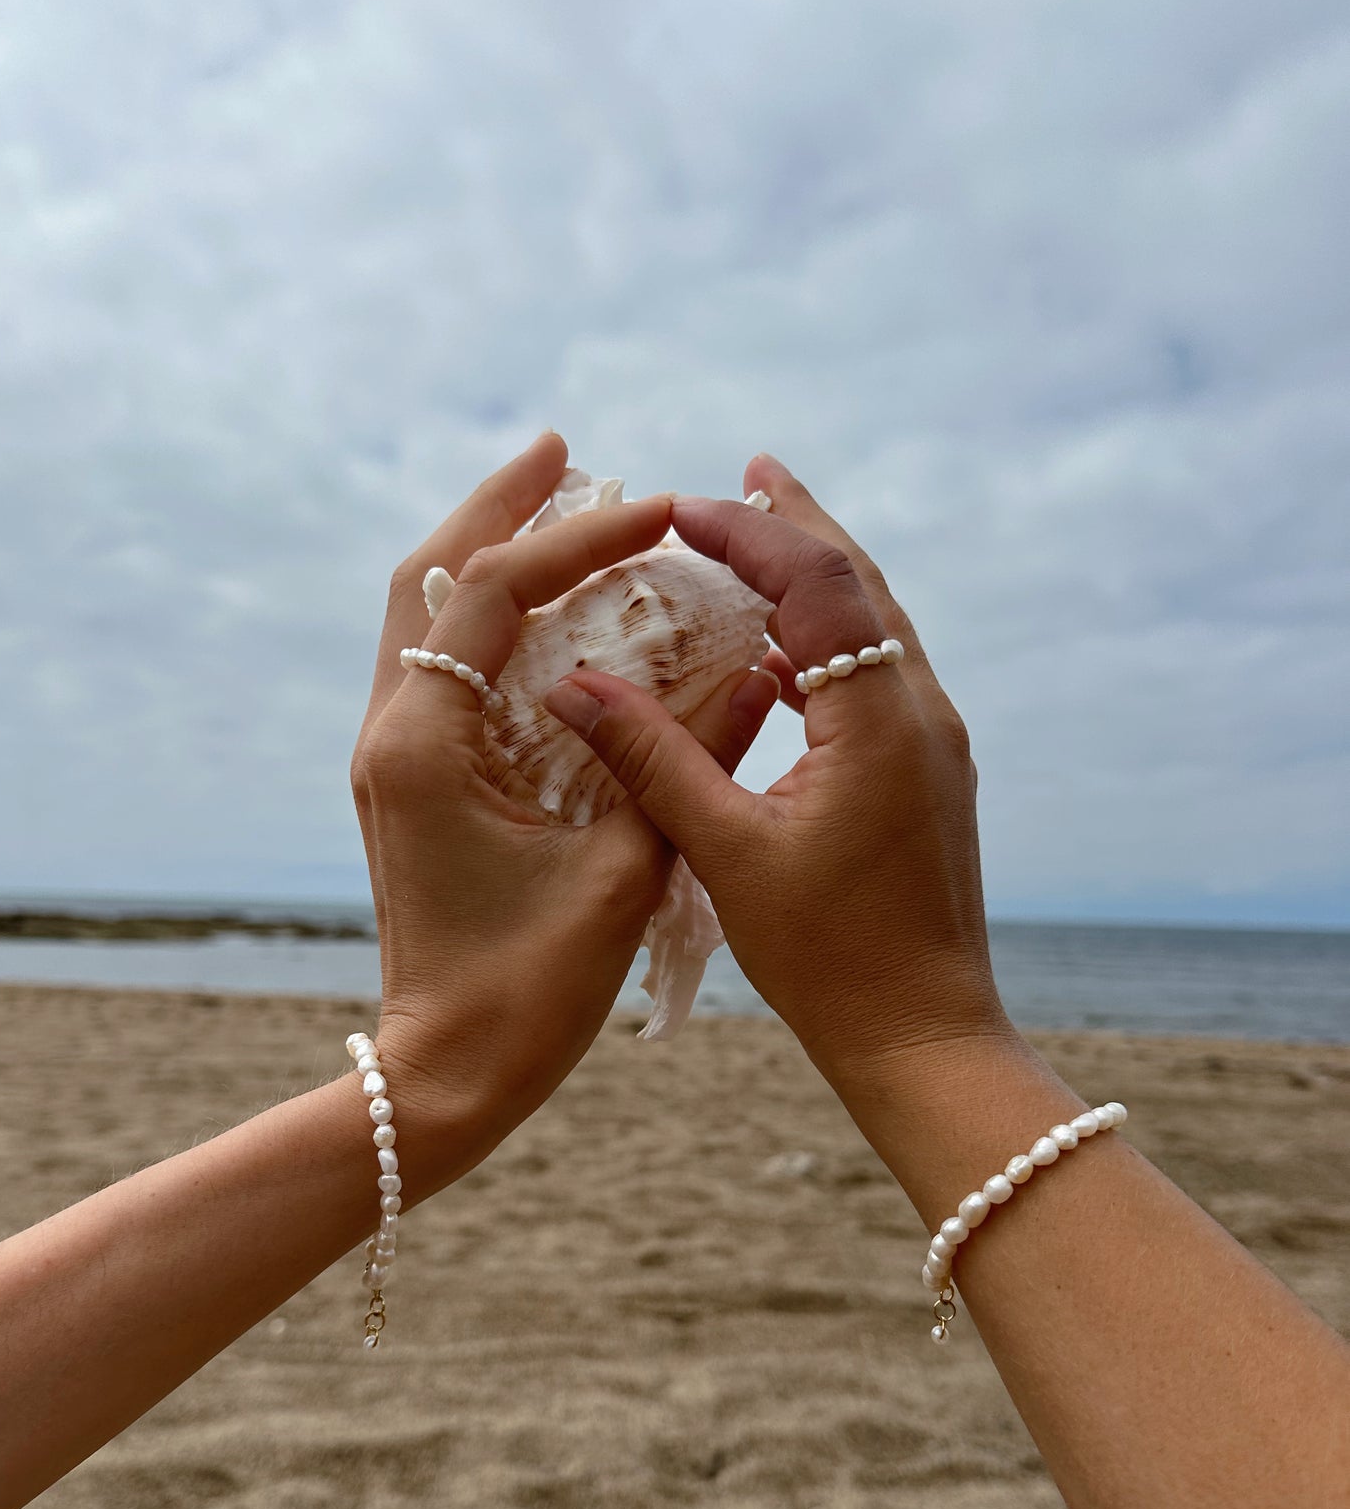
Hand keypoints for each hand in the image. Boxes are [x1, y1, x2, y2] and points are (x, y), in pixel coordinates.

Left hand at [351, 434, 777, 1191]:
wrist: (447, 1076)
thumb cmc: (530, 994)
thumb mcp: (623, 874)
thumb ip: (681, 761)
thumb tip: (752, 669)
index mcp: (425, 747)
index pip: (491, 593)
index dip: (577, 539)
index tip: (659, 508)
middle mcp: (391, 733)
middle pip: (427, 575)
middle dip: (500, 505)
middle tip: (568, 449)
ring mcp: (392, 756)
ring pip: (424, 615)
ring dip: (487, 551)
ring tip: (558, 502)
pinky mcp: (410, 780)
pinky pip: (440, 665)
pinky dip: (489, 617)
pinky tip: (546, 608)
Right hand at [543, 453, 1015, 1104]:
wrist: (922, 1035)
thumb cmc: (827, 959)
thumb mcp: (726, 852)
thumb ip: (654, 758)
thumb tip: (575, 684)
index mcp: (880, 720)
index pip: (817, 582)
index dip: (747, 533)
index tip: (678, 505)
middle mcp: (923, 714)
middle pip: (862, 582)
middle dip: (798, 525)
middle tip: (747, 473)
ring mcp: (934, 745)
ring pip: (877, 627)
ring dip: (817, 579)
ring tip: (757, 542)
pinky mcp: (928, 777)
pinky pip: (879, 678)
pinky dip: (828, 646)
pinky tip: (779, 661)